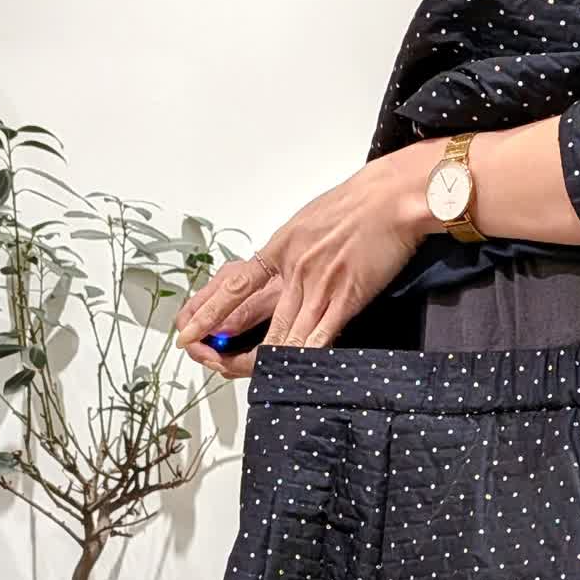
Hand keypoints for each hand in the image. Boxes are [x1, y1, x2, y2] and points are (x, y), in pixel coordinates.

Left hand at [174, 138, 447, 378]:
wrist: (391, 198)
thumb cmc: (357, 206)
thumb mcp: (309, 222)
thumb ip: (292, 252)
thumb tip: (281, 271)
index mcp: (281, 249)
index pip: (233, 286)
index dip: (207, 313)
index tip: (188, 332)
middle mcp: (294, 270)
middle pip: (258, 323)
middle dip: (233, 351)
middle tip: (215, 366)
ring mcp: (319, 286)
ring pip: (286, 337)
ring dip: (268, 363)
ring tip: (252, 381)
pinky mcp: (346, 298)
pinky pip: (320, 336)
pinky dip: (304, 358)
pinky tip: (293, 372)